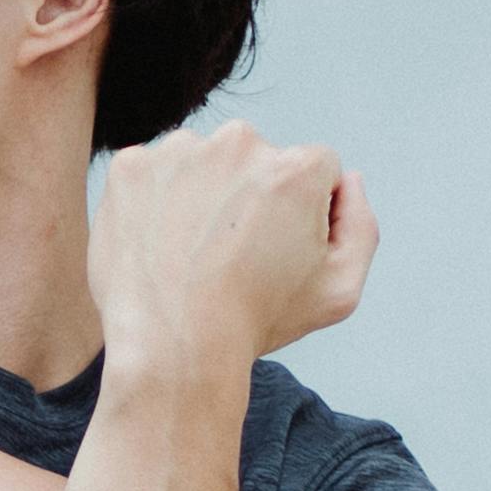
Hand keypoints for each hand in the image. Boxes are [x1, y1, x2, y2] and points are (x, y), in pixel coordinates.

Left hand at [94, 122, 374, 377]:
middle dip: (250, 196)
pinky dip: (153, 202)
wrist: (171, 346)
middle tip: (231, 255)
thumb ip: (361, 225)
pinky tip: (158, 246)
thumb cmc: (257, 321)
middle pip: (256, 159)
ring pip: (202, 162)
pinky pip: (152, 175)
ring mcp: (178, 151)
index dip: (303, 212)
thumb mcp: (340, 289)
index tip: (276, 250)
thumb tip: (348, 181)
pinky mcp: (130, 168)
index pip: (315, 169)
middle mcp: (238, 144)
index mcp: (296, 168)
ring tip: (192, 254)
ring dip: (201, 194)